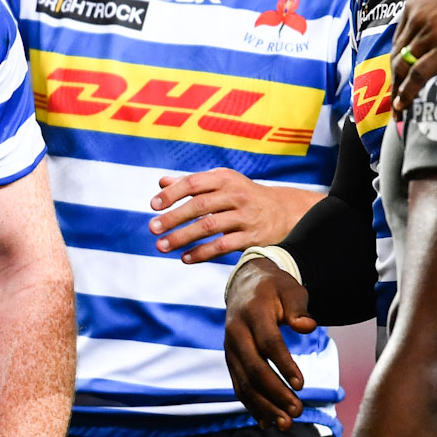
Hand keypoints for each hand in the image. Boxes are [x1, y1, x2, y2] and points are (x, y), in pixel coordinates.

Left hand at [149, 169, 319, 262]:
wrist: (284, 212)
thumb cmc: (243, 196)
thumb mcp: (222, 183)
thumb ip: (193, 183)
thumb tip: (162, 182)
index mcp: (225, 178)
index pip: (193, 183)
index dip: (172, 194)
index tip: (153, 205)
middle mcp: (236, 194)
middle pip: (199, 205)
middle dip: (173, 217)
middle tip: (152, 228)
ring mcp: (245, 216)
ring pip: (209, 226)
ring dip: (182, 237)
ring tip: (162, 246)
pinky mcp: (253, 237)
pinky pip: (223, 246)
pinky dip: (202, 252)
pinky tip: (185, 258)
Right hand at [225, 258, 314, 429]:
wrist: (245, 285)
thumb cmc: (274, 288)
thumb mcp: (290, 290)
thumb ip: (299, 308)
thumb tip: (308, 326)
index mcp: (252, 312)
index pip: (268, 342)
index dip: (284, 364)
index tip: (302, 384)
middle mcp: (236, 332)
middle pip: (253, 367)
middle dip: (275, 392)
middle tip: (298, 410)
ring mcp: (230, 347)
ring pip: (243, 381)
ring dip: (264, 405)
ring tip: (286, 424)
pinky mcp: (231, 359)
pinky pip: (238, 385)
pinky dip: (251, 405)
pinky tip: (266, 421)